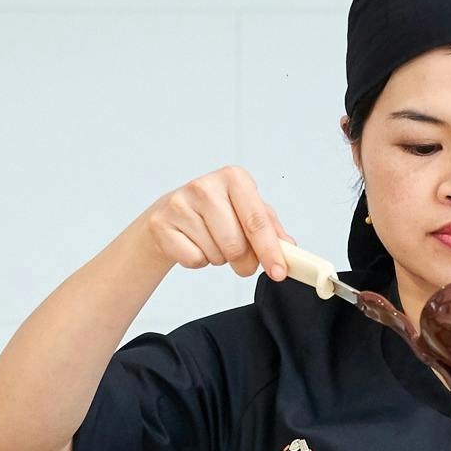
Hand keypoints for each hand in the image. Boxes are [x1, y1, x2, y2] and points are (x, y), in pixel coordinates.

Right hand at [135, 166, 288, 281]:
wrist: (171, 214)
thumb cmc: (215, 212)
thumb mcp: (246, 211)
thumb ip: (271, 228)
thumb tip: (288, 248)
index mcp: (234, 178)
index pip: (257, 221)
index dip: (270, 251)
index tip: (278, 272)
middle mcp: (205, 186)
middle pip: (236, 245)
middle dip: (243, 261)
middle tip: (240, 259)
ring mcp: (180, 204)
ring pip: (215, 254)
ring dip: (219, 258)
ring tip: (212, 241)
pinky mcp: (162, 225)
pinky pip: (194, 259)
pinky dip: (199, 261)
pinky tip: (194, 244)